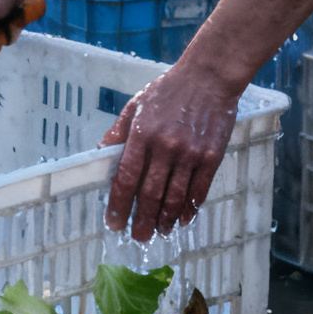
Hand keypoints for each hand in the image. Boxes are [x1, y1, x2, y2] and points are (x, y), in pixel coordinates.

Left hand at [99, 62, 239, 240]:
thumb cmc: (169, 89)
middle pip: (150, 194)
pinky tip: (182, 219)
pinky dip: (189, 209)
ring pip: (175, 197)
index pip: (126, 178)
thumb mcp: (136, 104)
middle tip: (137, 237)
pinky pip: (199, 191)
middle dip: (141, 220)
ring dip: (165, 220)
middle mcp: (165, 146)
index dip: (118, 204)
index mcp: (142, 134)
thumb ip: (118, 132)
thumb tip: (101, 153)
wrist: (209, 76)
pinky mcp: (211, 156)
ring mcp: (190, 153)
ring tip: (159, 232)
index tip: (113, 221)